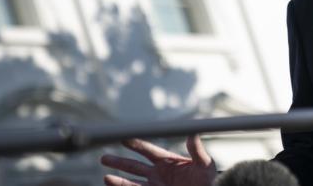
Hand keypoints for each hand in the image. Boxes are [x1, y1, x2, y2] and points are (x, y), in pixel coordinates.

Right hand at [100, 135, 216, 185]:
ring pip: (131, 182)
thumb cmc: (209, 179)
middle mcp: (158, 173)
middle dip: (119, 161)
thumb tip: (193, 132)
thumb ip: (196, 150)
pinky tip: (113, 185)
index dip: (136, 144)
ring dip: (118, 180)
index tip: (123, 137)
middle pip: (134, 166)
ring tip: (106, 177)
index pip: (148, 150)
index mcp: (168, 161)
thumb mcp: (204, 164)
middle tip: (103, 157)